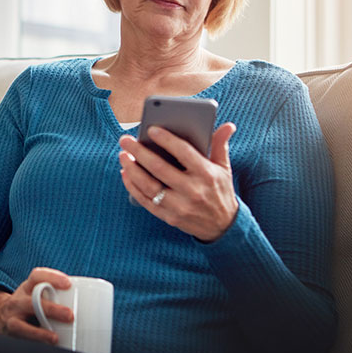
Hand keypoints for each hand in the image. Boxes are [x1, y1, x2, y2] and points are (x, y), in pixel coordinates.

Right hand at [0, 267, 72, 344]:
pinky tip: (47, 350)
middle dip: (50, 309)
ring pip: (21, 325)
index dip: (52, 278)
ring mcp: (11, 318)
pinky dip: (34, 344)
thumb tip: (92, 306)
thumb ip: (56, 297)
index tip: (68, 284)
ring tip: (54, 338)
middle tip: (70, 315)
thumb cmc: (28, 306)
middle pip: (31, 301)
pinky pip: (20, 340)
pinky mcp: (10, 334)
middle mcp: (17, 301)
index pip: (37, 276)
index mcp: (27, 288)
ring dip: (39, 332)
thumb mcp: (36, 294)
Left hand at [118, 122, 238, 241]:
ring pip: (149, 186)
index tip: (151, 129)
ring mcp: (180, 206)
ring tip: (123, 155)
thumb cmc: (219, 190)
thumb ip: (220, 146)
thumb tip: (228, 125)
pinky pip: (145, 201)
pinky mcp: (169, 217)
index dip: (166, 139)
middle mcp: (193, 190)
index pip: (184, 152)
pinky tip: (125, 173)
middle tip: (125, 140)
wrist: (223, 226)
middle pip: (159, 168)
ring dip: (132, 169)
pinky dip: (132, 186)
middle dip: (139, 152)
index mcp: (207, 174)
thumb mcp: (223, 168)